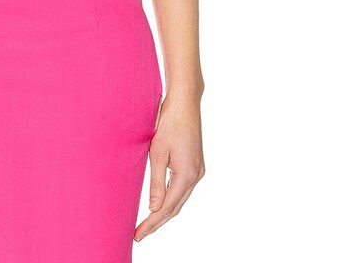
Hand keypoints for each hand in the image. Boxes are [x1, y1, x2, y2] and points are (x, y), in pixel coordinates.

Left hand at [134, 94, 203, 241]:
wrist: (185, 103)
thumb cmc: (168, 123)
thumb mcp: (158, 152)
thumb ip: (156, 182)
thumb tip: (154, 208)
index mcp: (187, 175)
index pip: (167, 208)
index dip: (152, 223)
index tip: (138, 234)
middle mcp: (196, 176)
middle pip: (175, 208)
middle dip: (157, 222)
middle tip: (139, 234)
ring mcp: (198, 171)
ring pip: (180, 200)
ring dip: (164, 212)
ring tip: (147, 224)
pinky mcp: (196, 166)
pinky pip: (182, 189)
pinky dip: (171, 199)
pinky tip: (160, 203)